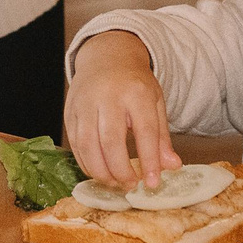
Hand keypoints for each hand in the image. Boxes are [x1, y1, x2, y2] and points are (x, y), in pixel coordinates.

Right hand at [65, 31, 180, 188]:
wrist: (106, 57)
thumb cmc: (134, 84)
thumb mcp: (155, 103)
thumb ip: (162, 137)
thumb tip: (172, 167)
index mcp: (136, 92)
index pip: (144, 131)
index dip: (149, 160)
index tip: (152, 183)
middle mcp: (108, 96)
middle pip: (111, 140)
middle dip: (120, 170)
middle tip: (130, 185)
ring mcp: (85, 103)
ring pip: (87, 144)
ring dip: (100, 171)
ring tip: (114, 183)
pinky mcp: (70, 111)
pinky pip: (74, 143)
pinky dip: (85, 163)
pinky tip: (98, 172)